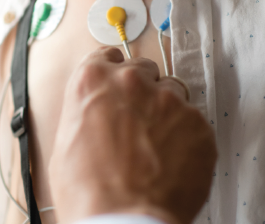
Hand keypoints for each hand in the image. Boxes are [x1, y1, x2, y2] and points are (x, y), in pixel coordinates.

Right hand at [50, 47, 216, 223]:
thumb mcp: (66, 143)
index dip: (114, 73)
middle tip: (137, 124)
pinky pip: (194, 124)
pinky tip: (172, 163)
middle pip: (144, 70)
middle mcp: (132, 81)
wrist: (123, 220)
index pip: (109, 56)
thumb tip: (97, 117)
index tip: (119, 84)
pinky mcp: (198, 124)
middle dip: (143, 93)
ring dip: (167, 114)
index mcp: (92, 80)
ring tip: (156, 148)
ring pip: (173, 94)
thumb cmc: (88, 192)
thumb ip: (88, 113)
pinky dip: (187, 140)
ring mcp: (169, 100)